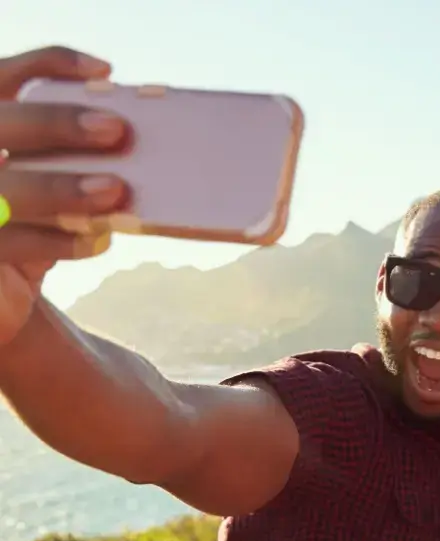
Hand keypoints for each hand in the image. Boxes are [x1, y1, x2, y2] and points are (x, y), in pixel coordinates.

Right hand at [0, 46, 128, 346]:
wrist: (5, 297)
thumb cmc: (37, 228)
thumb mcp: (53, 187)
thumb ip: (78, 166)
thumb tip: (148, 150)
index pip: (5, 76)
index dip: (48, 65)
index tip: (105, 72)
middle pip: (3, 124)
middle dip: (57, 123)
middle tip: (116, 130)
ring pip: (5, 187)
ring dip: (61, 185)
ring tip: (115, 189)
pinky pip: (11, 241)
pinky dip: (58, 241)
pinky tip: (98, 240)